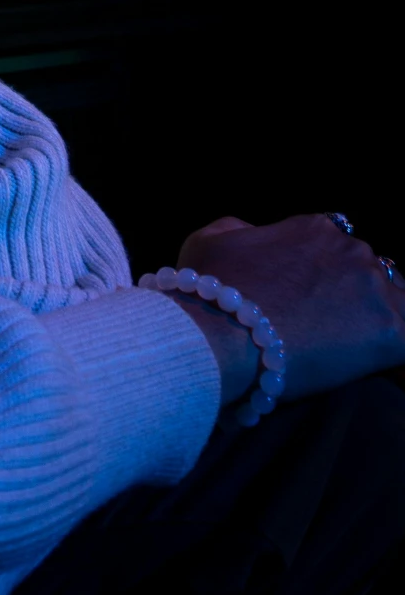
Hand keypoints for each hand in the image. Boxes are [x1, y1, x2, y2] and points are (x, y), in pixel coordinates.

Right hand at [170, 214, 404, 402]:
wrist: (220, 337)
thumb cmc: (209, 291)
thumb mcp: (209, 240)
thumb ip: (240, 229)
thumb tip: (253, 231)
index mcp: (314, 228)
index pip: (337, 246)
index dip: (327, 274)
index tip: (313, 299)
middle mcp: (351, 249)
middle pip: (371, 272)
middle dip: (355, 297)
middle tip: (331, 329)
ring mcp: (374, 289)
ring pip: (397, 303)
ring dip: (379, 321)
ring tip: (355, 351)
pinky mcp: (391, 332)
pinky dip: (397, 354)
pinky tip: (382, 366)